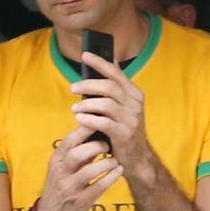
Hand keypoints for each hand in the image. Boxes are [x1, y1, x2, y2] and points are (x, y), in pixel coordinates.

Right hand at [35, 123, 122, 210]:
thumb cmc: (60, 187)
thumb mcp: (62, 167)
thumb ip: (75, 151)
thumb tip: (94, 130)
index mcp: (56, 160)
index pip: (70, 139)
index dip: (86, 128)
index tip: (102, 123)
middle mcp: (60, 172)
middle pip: (77, 152)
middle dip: (97, 146)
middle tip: (109, 145)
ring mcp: (69, 187)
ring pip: (88, 170)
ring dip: (106, 163)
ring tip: (115, 160)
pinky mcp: (79, 201)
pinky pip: (98, 187)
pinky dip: (111, 178)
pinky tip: (119, 171)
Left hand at [71, 51, 153, 170]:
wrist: (137, 155)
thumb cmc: (123, 127)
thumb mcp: (122, 106)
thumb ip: (114, 89)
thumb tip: (103, 65)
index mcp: (133, 93)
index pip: (116, 73)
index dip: (100, 63)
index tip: (85, 55)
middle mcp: (135, 103)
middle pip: (109, 86)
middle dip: (88, 85)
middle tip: (73, 88)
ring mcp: (130, 119)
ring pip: (105, 104)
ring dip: (85, 105)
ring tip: (74, 109)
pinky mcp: (124, 134)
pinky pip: (103, 123)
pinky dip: (88, 119)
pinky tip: (79, 119)